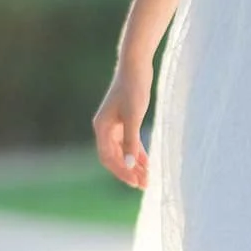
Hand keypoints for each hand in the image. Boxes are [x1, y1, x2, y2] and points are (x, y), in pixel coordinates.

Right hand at [93, 53, 152, 188]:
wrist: (136, 65)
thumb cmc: (134, 88)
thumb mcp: (134, 116)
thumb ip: (131, 141)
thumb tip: (131, 164)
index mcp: (102, 127)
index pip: (108, 158)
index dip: (122, 172)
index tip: (136, 182)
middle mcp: (105, 128)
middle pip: (115, 157)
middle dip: (129, 172)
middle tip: (145, 185)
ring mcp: (114, 125)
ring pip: (123, 151)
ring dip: (134, 165)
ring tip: (148, 178)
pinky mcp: (124, 120)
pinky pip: (129, 142)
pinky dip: (138, 153)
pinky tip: (148, 163)